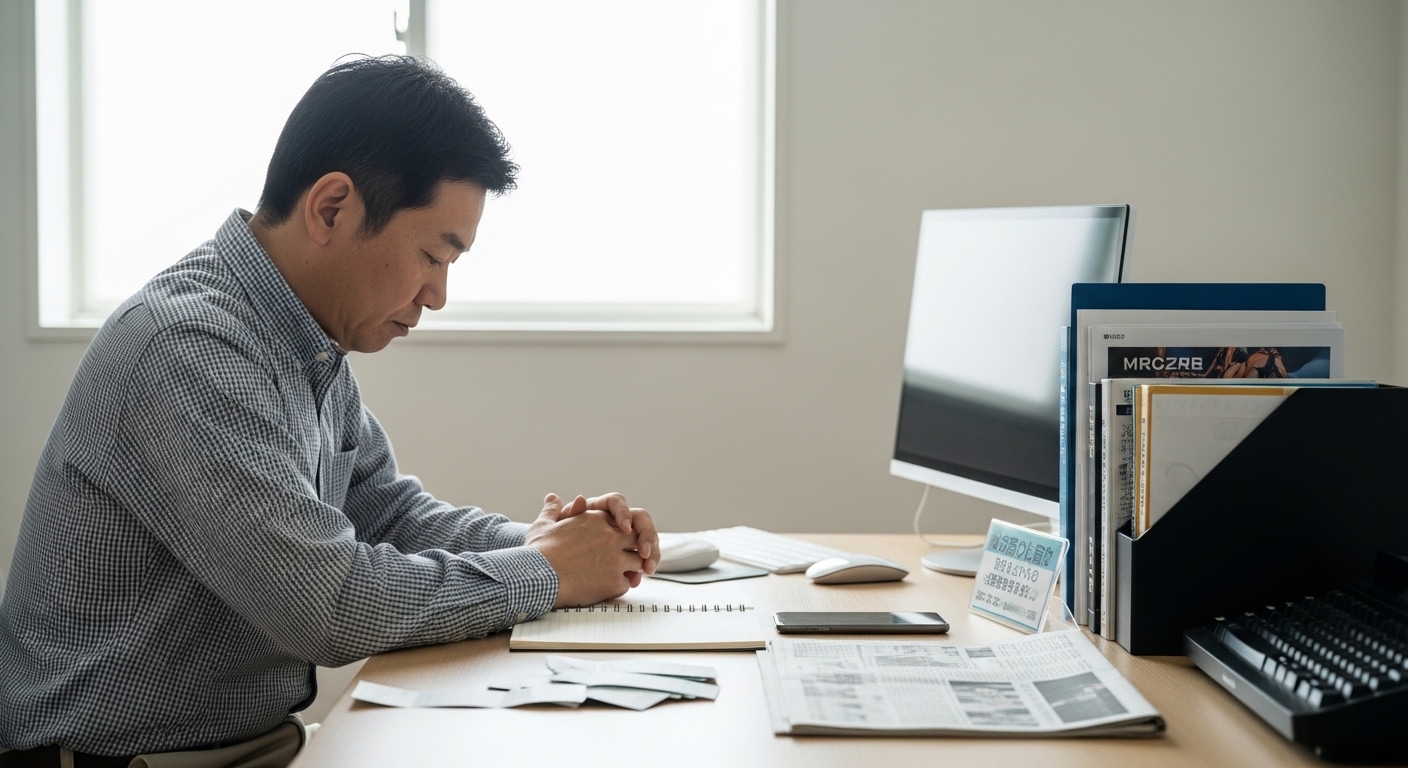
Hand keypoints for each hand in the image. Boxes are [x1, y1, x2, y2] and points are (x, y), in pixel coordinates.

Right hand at [525, 494, 651, 606]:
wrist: (537, 577)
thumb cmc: (538, 552)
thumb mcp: (543, 525)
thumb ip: (552, 510)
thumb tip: (552, 497)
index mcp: (596, 519)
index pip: (622, 521)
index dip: (622, 532)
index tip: (618, 541)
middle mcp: (610, 536)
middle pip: (636, 539)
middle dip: (636, 549)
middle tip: (631, 559)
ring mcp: (615, 559)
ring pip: (638, 562)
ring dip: (632, 569)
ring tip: (620, 575)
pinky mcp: (614, 581)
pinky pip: (627, 583)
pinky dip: (620, 586)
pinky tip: (608, 589)